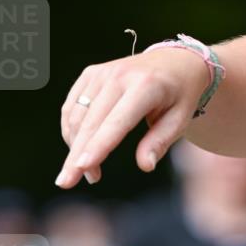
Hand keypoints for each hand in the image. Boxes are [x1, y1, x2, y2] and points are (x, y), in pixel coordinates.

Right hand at [57, 49, 210, 187]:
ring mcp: (101, 73)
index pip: (117, 122)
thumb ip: (160, 142)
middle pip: (91, 122)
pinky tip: (78, 150)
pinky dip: (71, 131)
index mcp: (145, 86)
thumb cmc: (179, 97)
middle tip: (66, 182)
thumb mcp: (179, 120)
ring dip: (75, 147)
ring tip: (87, 173)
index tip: (82, 167)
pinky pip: (72, 107)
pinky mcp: (91, 74)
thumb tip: (145, 166)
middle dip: (76, 155)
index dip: (98, 146)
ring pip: (77, 116)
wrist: (174, 62)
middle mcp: (119, 75)